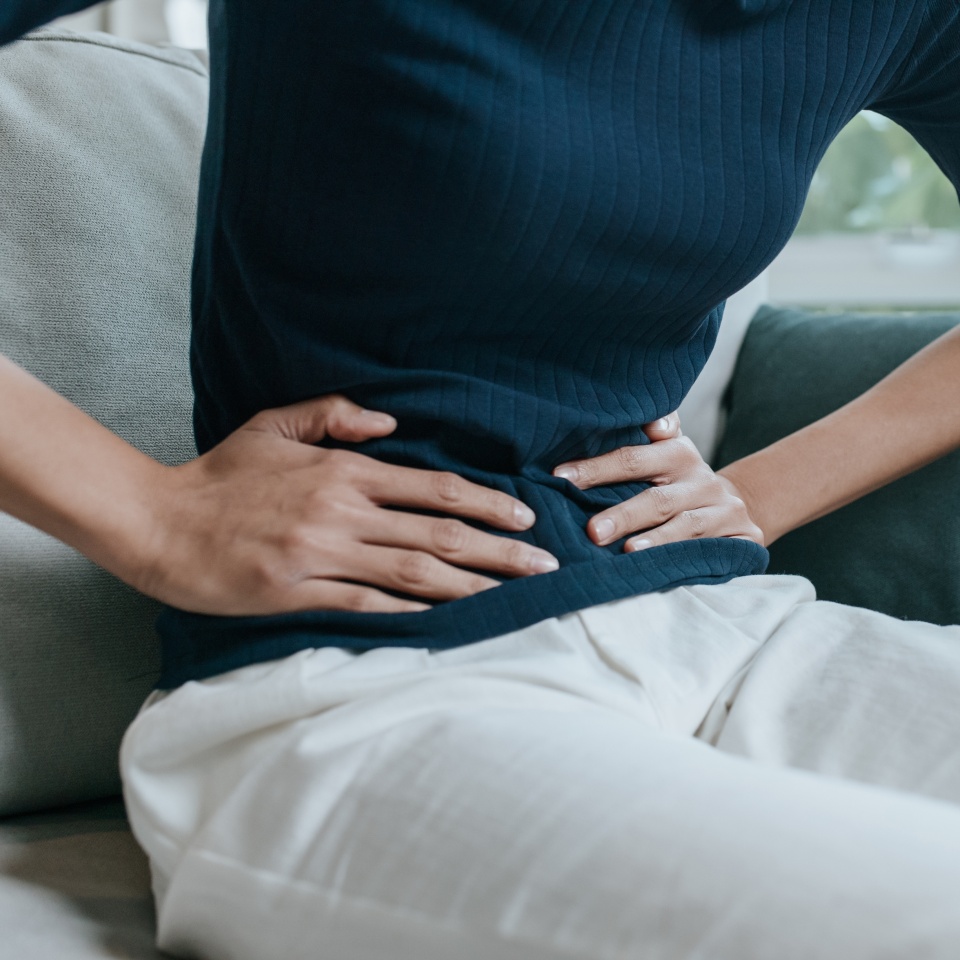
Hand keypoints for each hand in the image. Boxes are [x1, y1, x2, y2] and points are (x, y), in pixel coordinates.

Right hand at [135, 395, 557, 615]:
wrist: (162, 523)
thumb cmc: (221, 473)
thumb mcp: (275, 424)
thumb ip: (335, 415)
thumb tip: (391, 423)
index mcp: (343, 471)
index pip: (435, 487)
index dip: (486, 503)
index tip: (523, 517)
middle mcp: (342, 512)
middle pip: (439, 533)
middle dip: (500, 550)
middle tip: (543, 564)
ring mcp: (323, 555)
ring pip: (415, 573)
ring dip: (471, 584)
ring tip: (513, 595)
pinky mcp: (299, 593)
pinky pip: (369, 605)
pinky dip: (413, 613)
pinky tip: (448, 619)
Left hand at [552, 413, 762, 551]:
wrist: (740, 508)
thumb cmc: (681, 482)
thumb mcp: (667, 451)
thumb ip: (647, 434)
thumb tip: (632, 418)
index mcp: (678, 454)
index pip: (633, 458)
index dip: (597, 468)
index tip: (561, 477)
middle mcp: (702, 481)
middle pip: (658, 499)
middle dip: (624, 515)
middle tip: (592, 531)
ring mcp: (725, 512)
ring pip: (686, 527)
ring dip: (657, 540)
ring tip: (628, 552)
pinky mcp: (743, 540)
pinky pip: (714, 553)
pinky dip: (688, 562)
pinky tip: (665, 570)